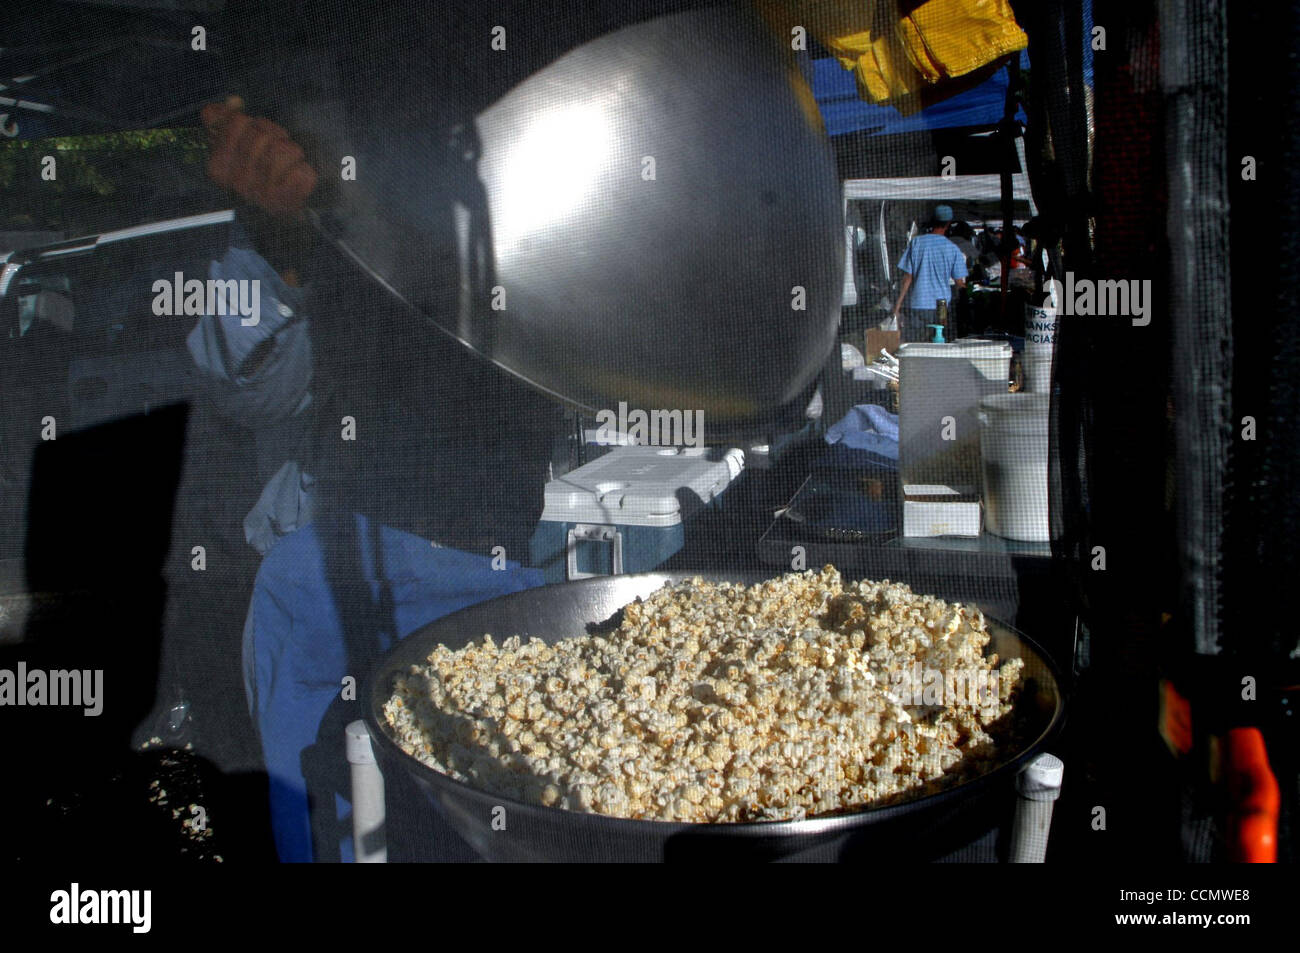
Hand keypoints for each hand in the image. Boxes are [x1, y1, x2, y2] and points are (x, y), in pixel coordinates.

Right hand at [201, 96, 317, 216]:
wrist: (279, 222)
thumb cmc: (260, 176)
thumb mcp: (237, 149)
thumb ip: (226, 122)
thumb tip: (233, 102)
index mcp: (218, 166)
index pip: (237, 121)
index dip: (256, 124)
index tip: (261, 138)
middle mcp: (236, 181)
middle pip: (262, 134)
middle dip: (276, 138)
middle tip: (279, 154)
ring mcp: (260, 193)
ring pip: (284, 150)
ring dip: (293, 154)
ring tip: (289, 167)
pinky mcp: (286, 202)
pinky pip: (302, 173)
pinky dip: (305, 172)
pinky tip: (297, 181)